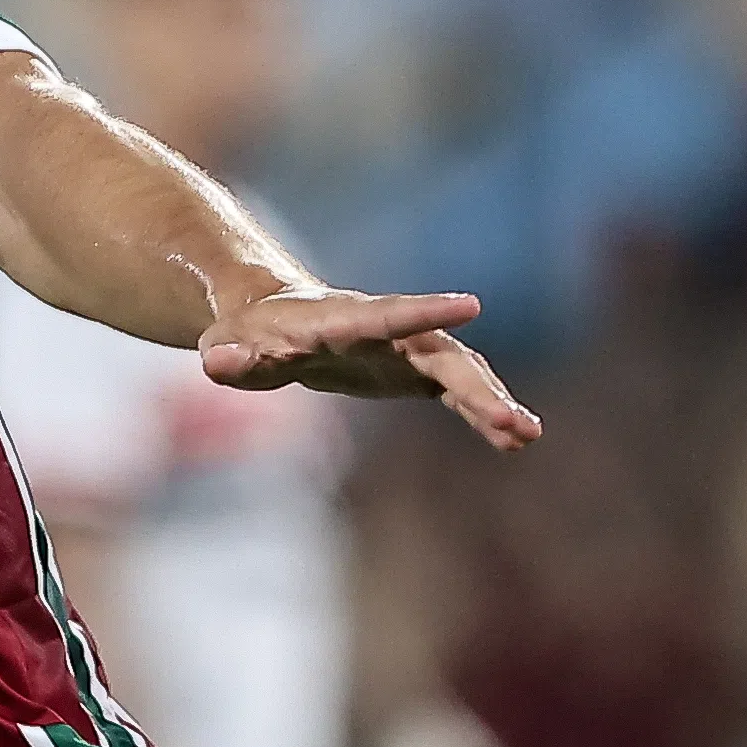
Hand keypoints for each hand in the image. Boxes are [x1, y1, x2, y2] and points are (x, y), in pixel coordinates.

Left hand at [202, 286, 539, 451]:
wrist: (270, 318)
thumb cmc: (245, 333)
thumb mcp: (227, 345)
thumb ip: (229, 357)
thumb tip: (220, 360)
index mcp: (338, 319)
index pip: (384, 315)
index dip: (423, 312)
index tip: (471, 305)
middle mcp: (384, 329)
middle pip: (438, 353)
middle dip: (474, 385)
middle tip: (510, 419)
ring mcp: (405, 347)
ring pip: (459, 371)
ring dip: (491, 401)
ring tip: (526, 435)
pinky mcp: (414, 370)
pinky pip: (456, 391)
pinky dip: (483, 412)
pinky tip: (516, 440)